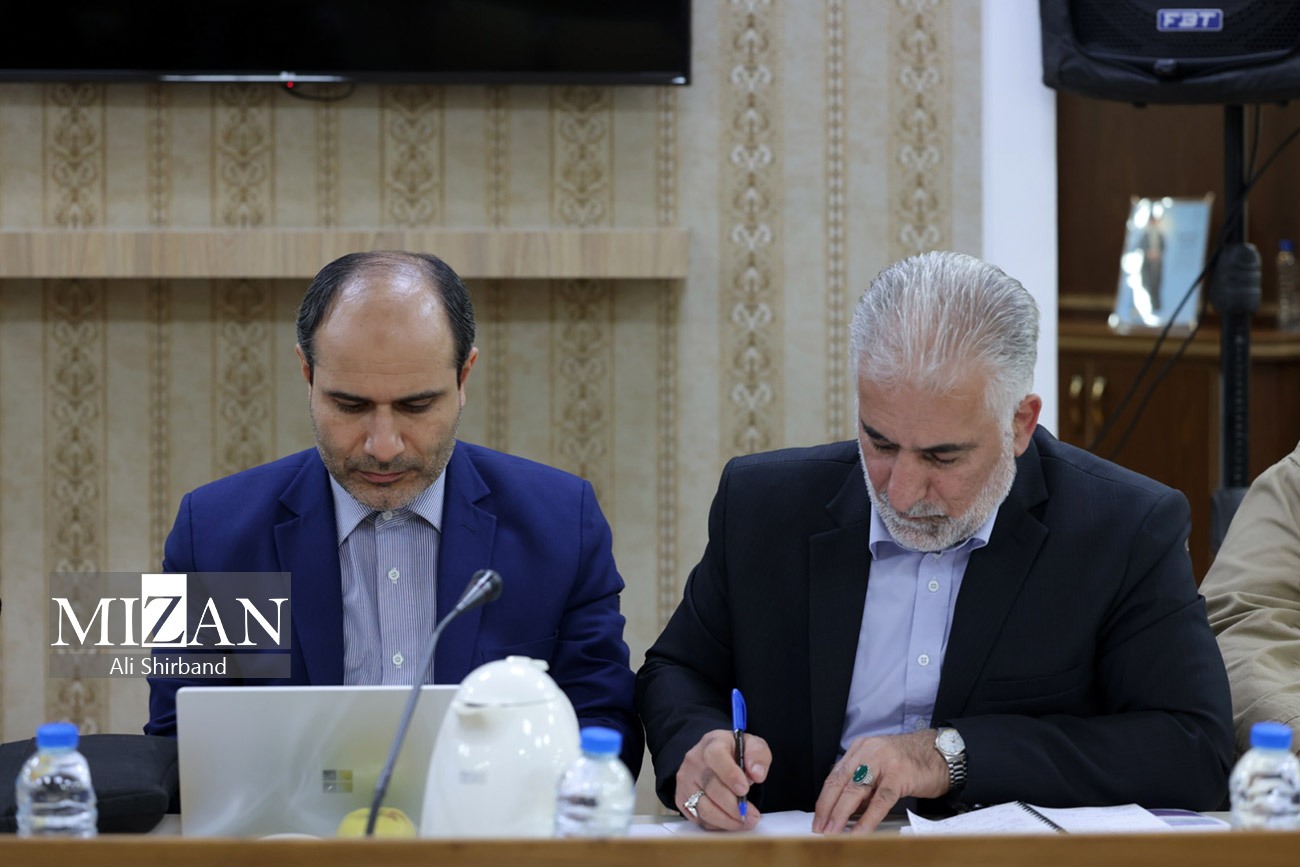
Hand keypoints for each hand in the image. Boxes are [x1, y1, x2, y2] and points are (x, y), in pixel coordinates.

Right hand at [674, 729, 769, 830]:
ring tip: (744, 822)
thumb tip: (757, 774)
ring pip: (704, 807)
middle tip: (753, 816)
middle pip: (712, 788)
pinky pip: (698, 818)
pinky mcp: (682, 798)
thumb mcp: (752, 745)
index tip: (744, 789)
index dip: (730, 775)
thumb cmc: (734, 752)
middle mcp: (694, 761)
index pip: (715, 756)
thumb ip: (758, 756)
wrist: (715, 756)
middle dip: (734, 806)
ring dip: (727, 820)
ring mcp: (685, 780)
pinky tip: (729, 821)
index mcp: (711, 743)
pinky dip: (716, 824)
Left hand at [812, 729, 948, 833]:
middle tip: (819, 828)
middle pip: (840, 782)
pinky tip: (860, 832)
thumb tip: (845, 810)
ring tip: (833, 832)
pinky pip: (879, 802)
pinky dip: (867, 820)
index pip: (835, 775)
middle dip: (827, 808)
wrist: (940, 753)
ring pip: (855, 791)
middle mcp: (868, 752)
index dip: (824, 798)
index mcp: (860, 749)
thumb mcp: (880, 766)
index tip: (818, 817)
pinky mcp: (899, 776)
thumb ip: (863, 784)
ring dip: (840, 815)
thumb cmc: (910, 761)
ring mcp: (883, 763)